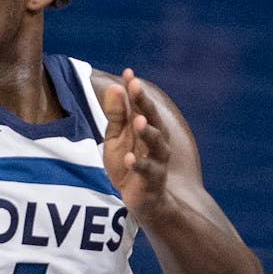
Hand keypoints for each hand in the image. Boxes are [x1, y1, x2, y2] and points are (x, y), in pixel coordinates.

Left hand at [101, 69, 171, 216]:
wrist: (143, 201)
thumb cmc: (129, 164)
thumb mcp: (116, 137)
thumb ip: (117, 115)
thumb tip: (115, 87)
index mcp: (145, 128)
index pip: (140, 105)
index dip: (134, 90)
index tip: (128, 72)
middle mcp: (155, 142)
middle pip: (152, 119)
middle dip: (144, 103)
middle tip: (135, 86)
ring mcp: (156, 161)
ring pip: (156, 144)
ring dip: (147, 132)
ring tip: (139, 120)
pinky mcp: (152, 181)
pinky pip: (147, 172)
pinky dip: (139, 165)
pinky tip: (131, 158)